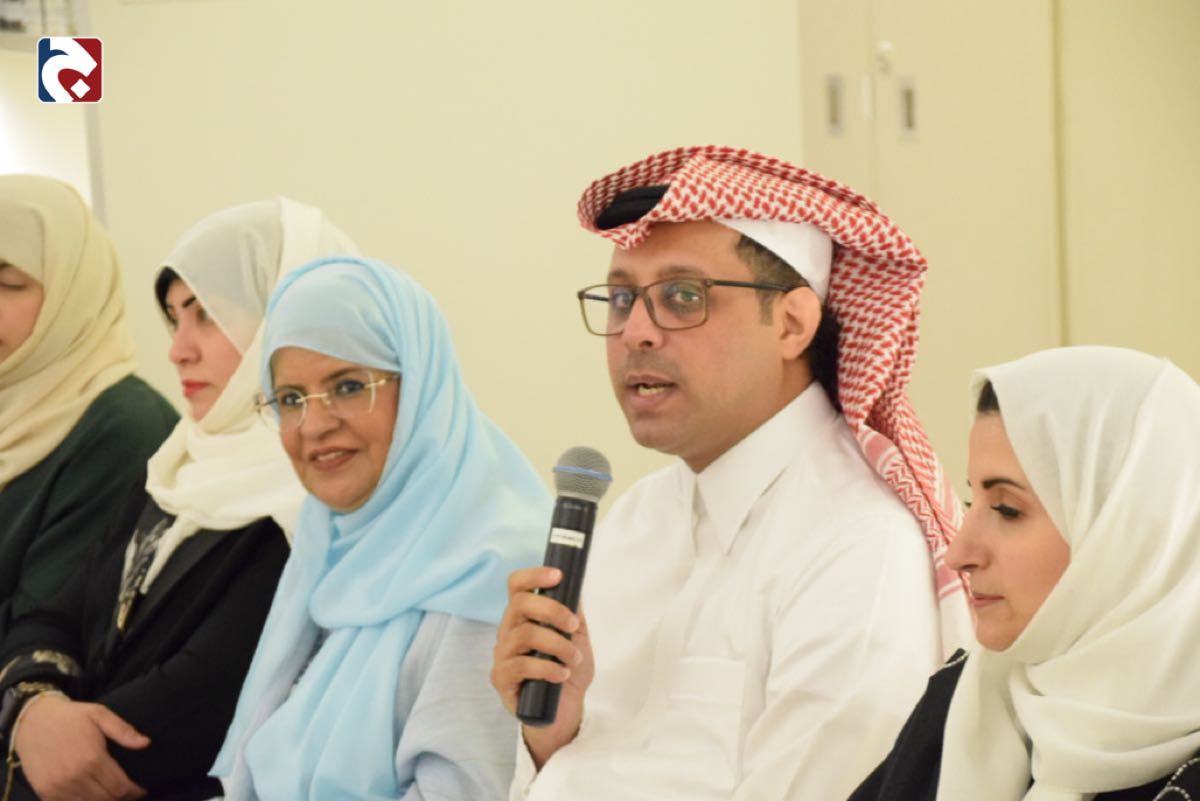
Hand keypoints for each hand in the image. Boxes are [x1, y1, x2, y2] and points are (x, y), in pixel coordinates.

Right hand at [14, 694, 149, 800]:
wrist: (32, 721)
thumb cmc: (70, 717)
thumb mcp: (100, 714)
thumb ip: (124, 731)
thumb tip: (146, 743)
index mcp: (92, 759)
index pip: (120, 788)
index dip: (134, 792)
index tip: (141, 791)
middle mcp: (75, 777)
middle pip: (106, 800)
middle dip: (121, 799)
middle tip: (129, 793)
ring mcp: (57, 788)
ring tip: (111, 795)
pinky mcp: (44, 792)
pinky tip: (90, 797)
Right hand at [491, 567, 594, 768]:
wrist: (565, 711)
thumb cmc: (568, 671)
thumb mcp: (578, 638)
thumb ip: (574, 614)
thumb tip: (575, 587)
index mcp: (524, 617)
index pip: (517, 586)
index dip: (534, 576)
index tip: (558, 576)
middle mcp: (509, 631)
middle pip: (520, 604)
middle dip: (552, 611)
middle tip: (574, 625)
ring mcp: (503, 654)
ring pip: (525, 635)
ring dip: (557, 645)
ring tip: (574, 658)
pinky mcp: (502, 679)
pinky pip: (521, 666)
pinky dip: (547, 668)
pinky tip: (562, 675)